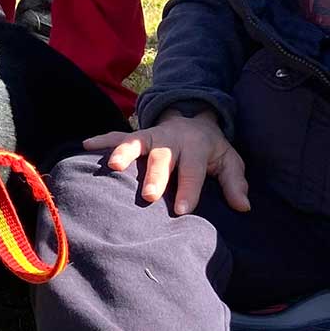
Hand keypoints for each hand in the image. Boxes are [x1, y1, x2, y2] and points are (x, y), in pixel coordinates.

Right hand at [84, 108, 249, 215]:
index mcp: (197, 146)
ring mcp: (152, 135)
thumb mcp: (229, 161)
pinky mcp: (137, 135)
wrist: (194, 119)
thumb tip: (243, 206)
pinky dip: (102, 140)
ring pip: (137, 142)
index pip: (193, 170)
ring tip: (112, 166)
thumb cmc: (211, 150)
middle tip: (148, 196)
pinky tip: (86, 146)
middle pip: (163, 158)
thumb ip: (235, 183)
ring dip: (124, 153)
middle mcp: (172, 139)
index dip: (188, 191)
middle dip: (155, 176)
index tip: (182, 211)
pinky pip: (117, 135)